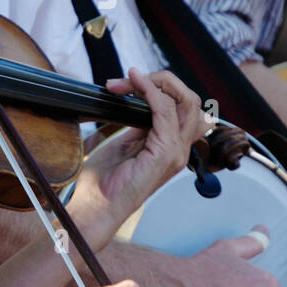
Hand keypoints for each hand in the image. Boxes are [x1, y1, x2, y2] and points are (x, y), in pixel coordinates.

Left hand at [68, 68, 202, 244]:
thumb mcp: (124, 143)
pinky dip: (150, 91)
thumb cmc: (105, 182)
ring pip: (185, 100)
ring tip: (129, 79)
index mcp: (171, 145)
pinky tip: (134, 83)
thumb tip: (137, 99)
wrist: (96, 207)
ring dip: (155, 82)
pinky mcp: (165, 154)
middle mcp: (180, 148)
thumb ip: (138, 123)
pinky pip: (166, 111)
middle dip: (161, 80)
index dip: (157, 86)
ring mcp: (176, 152)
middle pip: (189, 99)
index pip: (182, 105)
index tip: (124, 82)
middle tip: (127, 79)